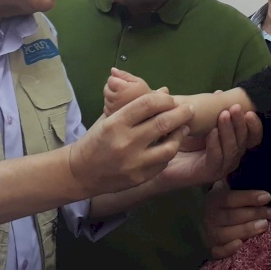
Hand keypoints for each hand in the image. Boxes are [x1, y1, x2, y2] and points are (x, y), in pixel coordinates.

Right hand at [70, 91, 193, 194]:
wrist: (81, 173)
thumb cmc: (96, 140)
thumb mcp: (110, 118)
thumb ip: (137, 105)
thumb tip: (164, 91)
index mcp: (115, 124)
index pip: (147, 104)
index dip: (164, 99)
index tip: (171, 99)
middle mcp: (126, 143)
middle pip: (163, 123)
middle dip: (181, 114)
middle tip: (189, 109)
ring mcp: (134, 163)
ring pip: (169, 147)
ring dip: (180, 135)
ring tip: (184, 128)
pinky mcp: (140, 178)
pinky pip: (163, 163)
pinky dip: (169, 152)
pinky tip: (171, 145)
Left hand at [103, 67, 158, 116]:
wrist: (151, 113)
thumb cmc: (146, 95)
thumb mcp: (138, 81)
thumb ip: (124, 75)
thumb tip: (113, 70)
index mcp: (122, 89)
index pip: (110, 80)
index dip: (116, 80)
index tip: (124, 83)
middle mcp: (115, 99)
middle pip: (106, 89)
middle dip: (113, 88)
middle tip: (124, 91)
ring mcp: (112, 109)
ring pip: (106, 98)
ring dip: (112, 97)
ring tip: (124, 99)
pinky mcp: (111, 116)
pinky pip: (106, 108)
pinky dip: (111, 106)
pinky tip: (121, 106)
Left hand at [157, 105, 262, 187]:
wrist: (161, 158)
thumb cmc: (180, 138)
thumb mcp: (197, 121)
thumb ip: (210, 109)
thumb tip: (219, 91)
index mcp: (232, 144)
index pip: (252, 137)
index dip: (254, 125)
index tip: (250, 110)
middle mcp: (231, 156)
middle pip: (244, 142)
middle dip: (240, 123)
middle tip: (235, 108)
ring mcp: (221, 166)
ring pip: (232, 150)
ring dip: (229, 131)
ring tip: (223, 115)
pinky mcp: (208, 173)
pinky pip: (216, 159)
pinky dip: (215, 145)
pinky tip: (211, 133)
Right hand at [203, 181, 270, 258]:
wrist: (210, 219)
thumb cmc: (227, 203)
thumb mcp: (229, 189)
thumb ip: (239, 183)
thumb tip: (259, 172)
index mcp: (214, 199)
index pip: (231, 198)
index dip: (249, 197)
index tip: (268, 196)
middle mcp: (210, 216)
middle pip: (232, 216)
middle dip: (255, 214)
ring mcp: (210, 233)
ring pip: (226, 234)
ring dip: (246, 230)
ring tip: (264, 226)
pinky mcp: (212, 248)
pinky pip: (218, 251)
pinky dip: (229, 249)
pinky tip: (241, 244)